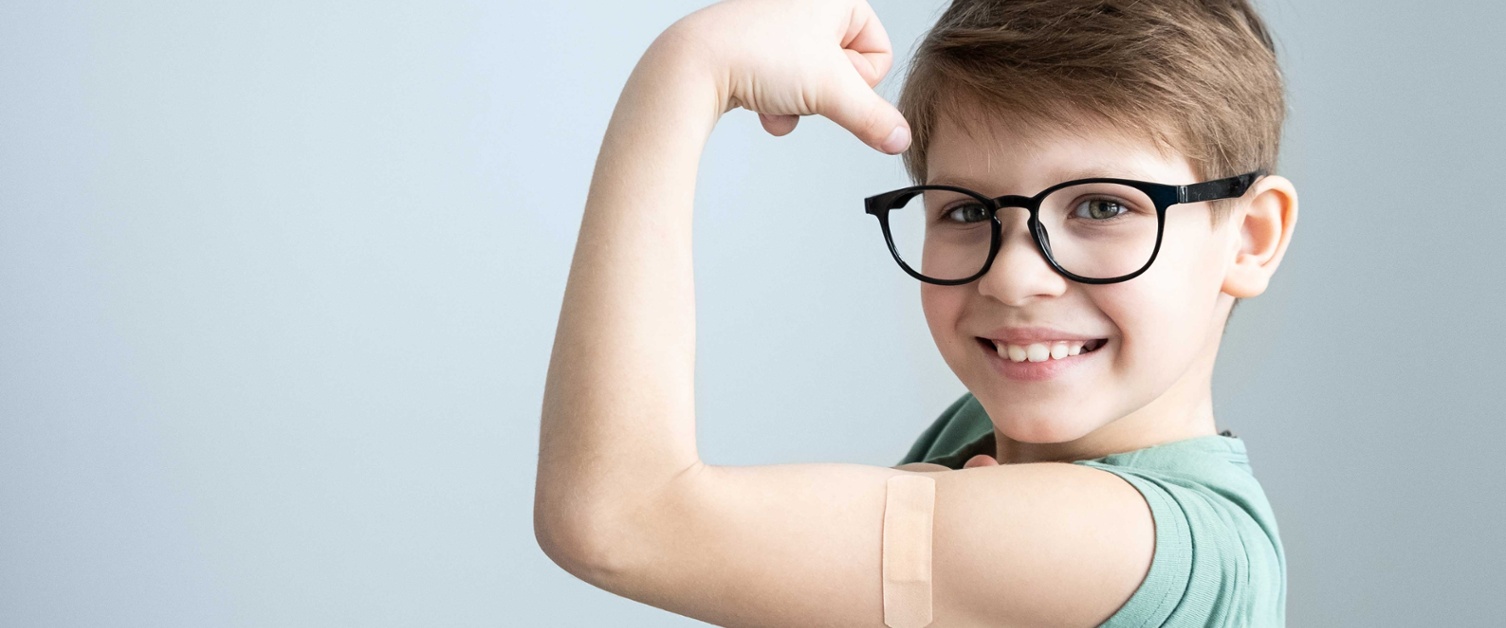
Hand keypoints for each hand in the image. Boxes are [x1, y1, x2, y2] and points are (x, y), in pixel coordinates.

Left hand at [663, 0, 910, 153]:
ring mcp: (780, 25)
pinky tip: (758, 103)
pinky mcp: (756, 47)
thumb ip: (874, 119)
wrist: (693, 65)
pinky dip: (776, 101)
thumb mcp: (831, 92)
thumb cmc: (759, 57)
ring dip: (800, 102)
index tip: (828, 77)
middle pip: (846, 71)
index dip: (858, 80)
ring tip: (775, 93)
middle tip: (800, 84)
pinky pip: (785, 84)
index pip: (879, 53)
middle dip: (824, 93)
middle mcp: (809, 4)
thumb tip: (901, 140)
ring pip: (815, 82)